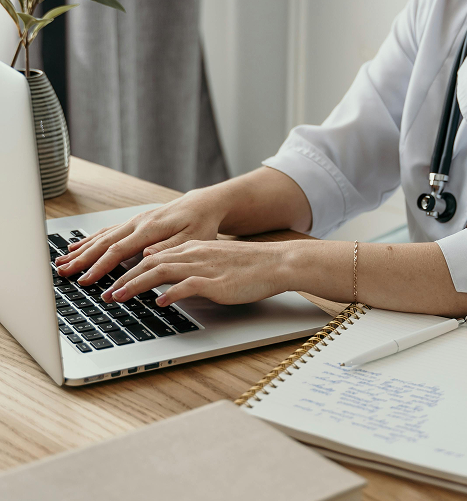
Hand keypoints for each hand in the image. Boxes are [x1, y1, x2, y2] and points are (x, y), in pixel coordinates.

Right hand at [55, 190, 227, 282]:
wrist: (203, 205)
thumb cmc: (200, 224)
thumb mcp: (193, 239)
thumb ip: (169, 248)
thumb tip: (146, 255)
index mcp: (151, 229)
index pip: (119, 250)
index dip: (101, 267)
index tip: (87, 281)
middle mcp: (138, 223)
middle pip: (104, 243)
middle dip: (82, 260)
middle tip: (63, 274)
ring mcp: (135, 221)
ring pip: (102, 236)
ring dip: (81, 250)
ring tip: (62, 262)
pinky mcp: (135, 222)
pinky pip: (107, 231)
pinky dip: (90, 240)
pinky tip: (77, 247)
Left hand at [100, 239, 292, 305]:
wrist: (274, 262)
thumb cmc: (247, 265)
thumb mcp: (213, 261)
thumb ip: (189, 265)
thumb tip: (166, 275)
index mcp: (192, 248)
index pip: (152, 257)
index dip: (128, 270)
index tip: (112, 283)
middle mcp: (194, 254)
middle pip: (149, 263)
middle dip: (124, 279)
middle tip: (106, 295)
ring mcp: (204, 266)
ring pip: (161, 272)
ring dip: (136, 285)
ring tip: (120, 298)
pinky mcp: (216, 282)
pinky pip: (188, 286)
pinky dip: (171, 293)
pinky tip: (160, 303)